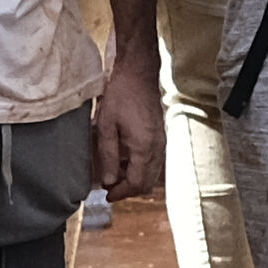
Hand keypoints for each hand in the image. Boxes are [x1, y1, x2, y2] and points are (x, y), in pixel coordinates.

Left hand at [89, 49, 161, 208]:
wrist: (139, 72)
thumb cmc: (120, 95)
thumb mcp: (106, 126)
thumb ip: (108, 156)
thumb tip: (108, 181)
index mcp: (144, 148)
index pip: (136, 183)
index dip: (121, 193)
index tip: (106, 195)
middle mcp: (157, 148)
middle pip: (147, 182)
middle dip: (129, 189)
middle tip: (109, 188)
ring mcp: (161, 141)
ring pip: (152, 173)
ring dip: (135, 179)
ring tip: (114, 174)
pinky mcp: (160, 135)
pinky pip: (154, 161)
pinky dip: (140, 168)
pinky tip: (125, 160)